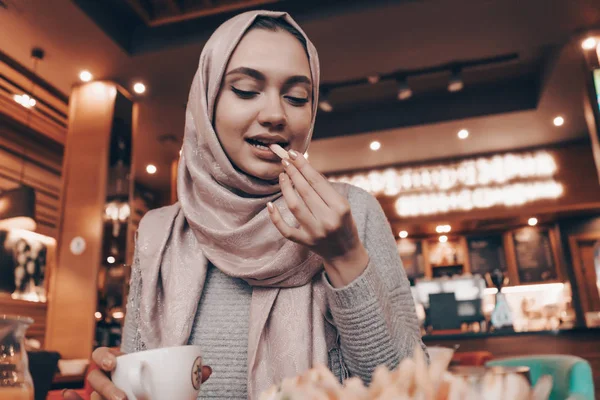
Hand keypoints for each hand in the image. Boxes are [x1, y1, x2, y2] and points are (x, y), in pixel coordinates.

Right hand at [62, 347, 211, 399]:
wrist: (146, 396)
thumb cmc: (153, 389)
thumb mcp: (167, 383)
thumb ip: (184, 377)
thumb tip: (208, 370)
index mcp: (118, 365)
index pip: (102, 354)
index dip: (104, 356)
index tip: (115, 361)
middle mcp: (103, 378)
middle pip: (95, 377)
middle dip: (106, 387)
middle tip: (124, 398)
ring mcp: (96, 394)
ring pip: (90, 394)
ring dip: (96, 398)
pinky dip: (71, 399)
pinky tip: (66, 396)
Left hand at [267, 150, 368, 286]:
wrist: (346, 253)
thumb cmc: (345, 224)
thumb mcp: (342, 205)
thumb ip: (324, 189)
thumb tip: (303, 167)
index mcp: (340, 207)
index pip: (317, 182)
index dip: (303, 166)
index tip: (294, 154)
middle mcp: (327, 220)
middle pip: (305, 191)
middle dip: (293, 172)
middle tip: (285, 160)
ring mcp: (315, 232)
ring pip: (294, 206)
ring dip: (285, 188)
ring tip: (282, 175)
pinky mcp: (305, 242)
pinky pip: (285, 229)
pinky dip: (275, 217)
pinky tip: (270, 204)